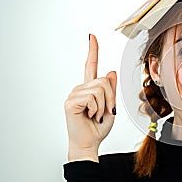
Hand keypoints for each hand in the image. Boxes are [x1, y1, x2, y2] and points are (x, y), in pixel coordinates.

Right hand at [64, 34, 116, 161]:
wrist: (90, 144)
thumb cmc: (98, 128)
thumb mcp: (110, 106)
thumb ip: (111, 90)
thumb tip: (111, 72)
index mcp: (89, 89)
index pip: (91, 66)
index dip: (92, 51)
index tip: (92, 36)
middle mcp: (80, 89)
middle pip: (104, 80)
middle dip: (111, 98)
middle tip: (104, 112)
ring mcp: (74, 94)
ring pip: (100, 88)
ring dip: (104, 105)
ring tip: (96, 115)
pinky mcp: (71, 102)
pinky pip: (93, 97)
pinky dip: (97, 109)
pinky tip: (89, 116)